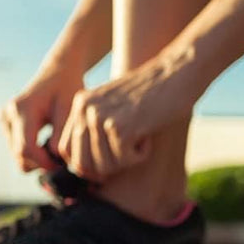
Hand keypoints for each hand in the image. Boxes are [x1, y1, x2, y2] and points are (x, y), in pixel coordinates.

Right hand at [0, 65, 83, 173]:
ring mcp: (3, 118)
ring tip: (56, 147)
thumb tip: (53, 160)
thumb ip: (61, 136)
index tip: (62, 165)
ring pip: (17, 155)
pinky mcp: (4, 122)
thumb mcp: (69, 110)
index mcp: (22, 108)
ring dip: (37, 158)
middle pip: (19, 155)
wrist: (58, 72)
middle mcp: (7, 113)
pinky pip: (16, 149)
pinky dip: (32, 152)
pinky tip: (46, 142)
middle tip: (62, 159)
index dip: (44, 163)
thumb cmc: (67, 89)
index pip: (26, 148)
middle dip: (41, 162)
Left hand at [55, 63, 175, 181]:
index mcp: (81, 103)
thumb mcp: (115, 106)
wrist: (177, 73)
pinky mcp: (119, 126)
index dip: (84, 166)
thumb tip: (81, 170)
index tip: (104, 168)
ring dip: (127, 160)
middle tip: (128, 153)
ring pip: (105, 166)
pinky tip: (148, 134)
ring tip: (141, 137)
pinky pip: (125, 160)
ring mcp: (100, 116)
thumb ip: (95, 129)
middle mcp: (85, 108)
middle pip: (82, 163)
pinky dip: (141, 154)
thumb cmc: (151, 94)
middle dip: (107, 168)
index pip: (65, 149)